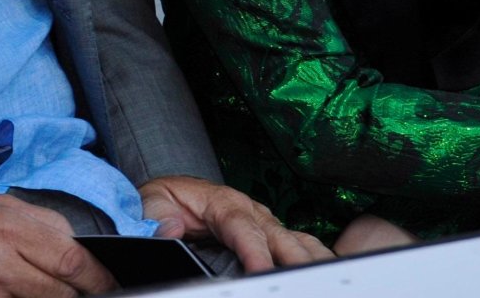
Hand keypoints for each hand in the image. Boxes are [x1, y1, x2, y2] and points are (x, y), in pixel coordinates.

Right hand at [0, 196, 117, 297]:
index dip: (98, 278)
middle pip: (63, 291)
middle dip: (80, 295)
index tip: (108, 285)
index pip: (72, 259)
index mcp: (7, 225)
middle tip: (83, 293)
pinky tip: (19, 297)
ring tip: (42, 290)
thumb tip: (80, 247)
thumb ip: (41, 223)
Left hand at [136, 176, 330, 272]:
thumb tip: (168, 229)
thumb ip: (156, 217)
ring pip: (298, 242)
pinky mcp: (271, 237)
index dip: (255, 252)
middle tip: (306, 284)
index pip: (243, 228)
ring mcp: (265, 224)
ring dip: (315, 262)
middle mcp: (251, 212)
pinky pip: (299, 247)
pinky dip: (316, 260)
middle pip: (281, 238)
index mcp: (223, 203)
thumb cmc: (166, 200)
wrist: (173, 194)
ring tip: (328, 281)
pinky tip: (327, 275)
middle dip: (297, 263)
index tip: (262, 273)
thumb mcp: (151, 203)